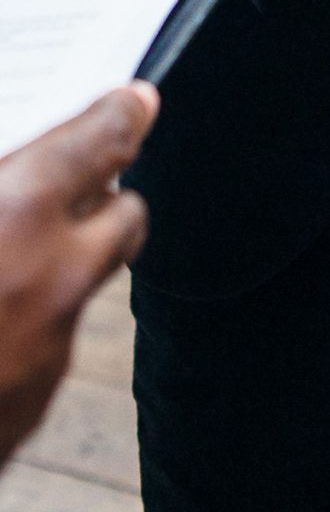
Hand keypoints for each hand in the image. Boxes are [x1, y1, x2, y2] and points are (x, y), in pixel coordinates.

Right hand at [0, 85, 156, 463]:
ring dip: (54, 270)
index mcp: (19, 211)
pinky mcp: (30, 407)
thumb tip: (16, 170)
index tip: (131, 104)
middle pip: (126, 215)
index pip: (104, 139)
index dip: (120, 115)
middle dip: (101, 201)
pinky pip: (43, 348)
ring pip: (83, 286)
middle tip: (68, 187)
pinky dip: (17, 332)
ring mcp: (46, 351)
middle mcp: (50, 278)